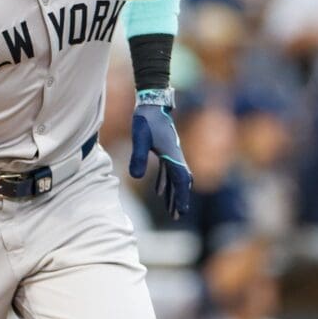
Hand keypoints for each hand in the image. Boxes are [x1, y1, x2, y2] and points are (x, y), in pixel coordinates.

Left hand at [128, 90, 192, 218]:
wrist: (151, 102)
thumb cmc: (146, 120)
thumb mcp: (139, 138)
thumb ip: (138, 157)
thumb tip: (135, 177)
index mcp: (172, 155)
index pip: (181, 180)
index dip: (182, 196)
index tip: (181, 212)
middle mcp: (176, 156)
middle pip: (181, 182)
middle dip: (180, 199)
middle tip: (176, 216)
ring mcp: (172, 153)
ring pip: (176, 178)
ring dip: (174, 193)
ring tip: (170, 209)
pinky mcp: (165, 150)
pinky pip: (169, 171)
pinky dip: (166, 183)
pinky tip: (159, 191)